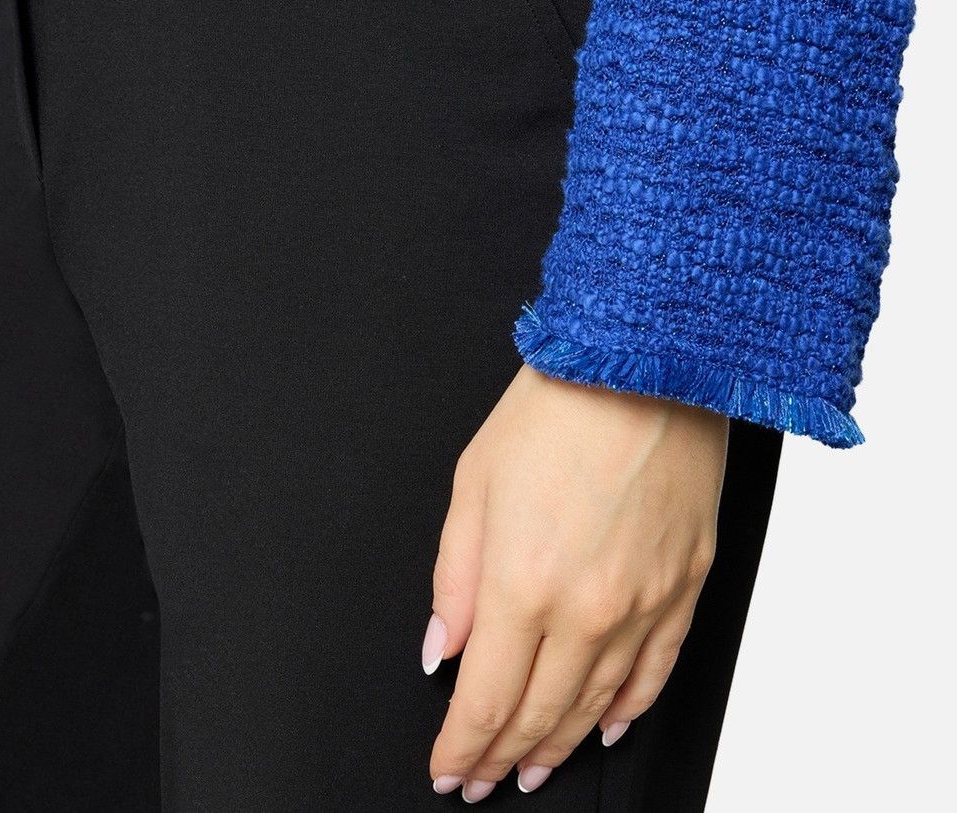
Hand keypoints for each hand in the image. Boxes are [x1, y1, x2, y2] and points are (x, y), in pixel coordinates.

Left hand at [423, 363, 727, 800]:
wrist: (645, 361)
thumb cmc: (556, 406)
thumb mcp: (473, 482)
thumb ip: (454, 578)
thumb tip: (443, 647)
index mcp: (523, 582)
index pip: (485, 699)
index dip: (462, 745)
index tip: (447, 765)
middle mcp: (588, 608)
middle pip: (540, 714)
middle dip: (502, 757)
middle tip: (481, 780)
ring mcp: (646, 602)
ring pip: (598, 705)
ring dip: (559, 746)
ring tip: (532, 769)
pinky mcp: (687, 585)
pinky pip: (657, 672)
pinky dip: (628, 710)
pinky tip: (606, 728)